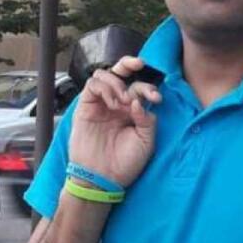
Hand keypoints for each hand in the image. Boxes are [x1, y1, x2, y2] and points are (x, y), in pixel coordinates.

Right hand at [69, 56, 162, 188]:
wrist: (103, 179)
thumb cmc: (126, 163)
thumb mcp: (146, 141)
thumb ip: (147, 119)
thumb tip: (139, 100)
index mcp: (133, 110)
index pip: (140, 88)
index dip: (149, 88)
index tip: (156, 98)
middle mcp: (117, 103)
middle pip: (121, 73)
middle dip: (131, 63)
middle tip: (141, 64)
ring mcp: (100, 104)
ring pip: (105, 75)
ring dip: (118, 82)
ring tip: (124, 99)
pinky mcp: (85, 108)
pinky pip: (92, 86)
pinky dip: (104, 88)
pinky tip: (113, 102)